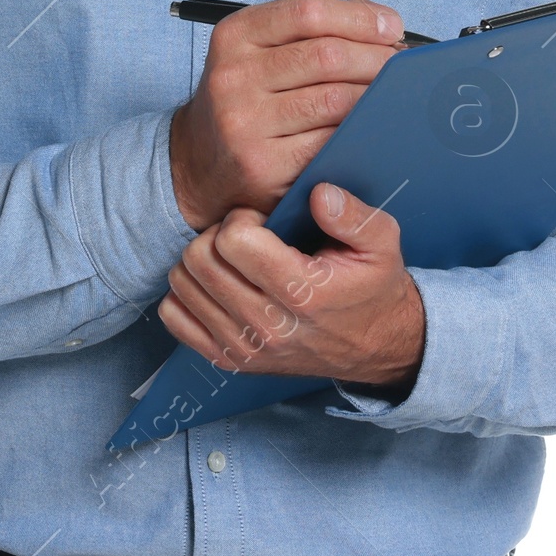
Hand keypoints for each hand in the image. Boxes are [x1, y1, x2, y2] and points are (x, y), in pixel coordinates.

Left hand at [157, 183, 426, 391]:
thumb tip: (318, 194)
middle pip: (200, 260)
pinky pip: (174, 318)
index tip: (261, 221)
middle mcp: (268, 327)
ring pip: (183, 285)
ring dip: (201, 262)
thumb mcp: (382, 242)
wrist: (376, 346)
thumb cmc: (372, 287)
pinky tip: (218, 284)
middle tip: (243, 236)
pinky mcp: (229, 360)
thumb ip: (353, 215)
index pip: (233, 241)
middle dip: (216, 235)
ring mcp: (244, 348)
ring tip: (231, 259)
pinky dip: (187, 294)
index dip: (241, 218)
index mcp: (304, 293)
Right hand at [169, 0, 404, 233]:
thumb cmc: (244, 98)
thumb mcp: (259, 49)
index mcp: (235, 36)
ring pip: (334, 100)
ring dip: (375, 96)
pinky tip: (371, 127)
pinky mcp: (263, 166)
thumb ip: (313, 26)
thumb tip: (380, 20)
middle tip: (399, 67)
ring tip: (391, 94)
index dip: (359, 17)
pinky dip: (359, 132)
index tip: (392, 27)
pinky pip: (329, 143)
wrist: (197, 162)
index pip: (308, 12)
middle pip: (327, 55)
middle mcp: (234, 76)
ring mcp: (245, 124)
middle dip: (377, 59)